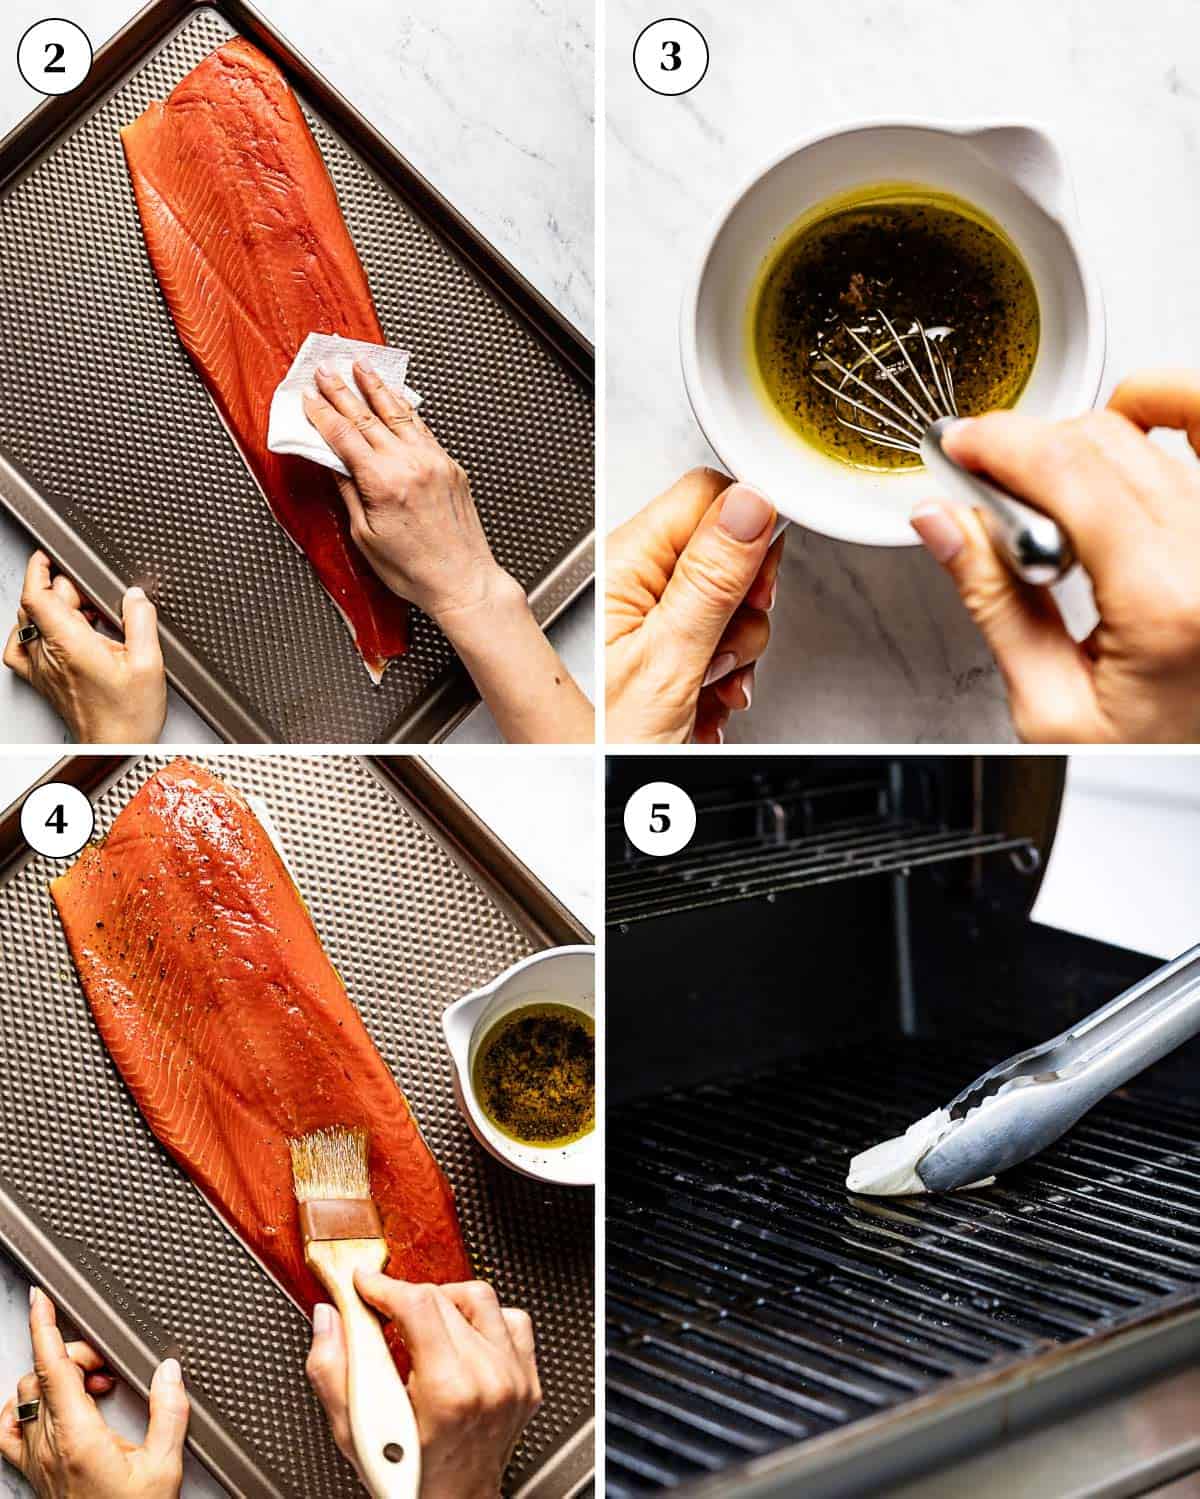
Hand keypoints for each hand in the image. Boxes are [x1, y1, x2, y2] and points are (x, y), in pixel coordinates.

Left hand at [0, 1288, 187, 1498]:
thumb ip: (169, 1412)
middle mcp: (48, 1448)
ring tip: (91, 1391)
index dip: (44, 1327)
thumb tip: (169, 1371)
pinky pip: (10, 1430)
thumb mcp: (164, 1467)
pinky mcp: (33, 1473)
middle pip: (43, 1376)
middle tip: (108, 1370)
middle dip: (75, 1358)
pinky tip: (52, 1411)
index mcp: (78, 1438)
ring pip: (25, 1398)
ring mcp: (36, 1461)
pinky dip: (25, 1409)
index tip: (41, 1300)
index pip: (52, 1368)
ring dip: (55, 1382)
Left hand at [3, 553, 164, 742]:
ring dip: (51, 610)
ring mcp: (41, 669)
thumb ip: (141, 621)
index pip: (37, 595)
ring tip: (82, 614)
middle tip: (93, 597)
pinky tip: (53, 633)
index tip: (50, 557)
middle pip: (37, 605)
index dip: (40, 569)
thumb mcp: (150, 663)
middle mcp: (48, 655)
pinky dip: (31, 633)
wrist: (115, 747)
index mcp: (70, 644)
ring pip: (29, 623)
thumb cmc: (129, 716)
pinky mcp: (42, 680)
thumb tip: (135, 596)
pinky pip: (21, 648)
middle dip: (62, 590)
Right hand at [302, 362, 513, 624]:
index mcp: (384, 482)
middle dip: (343, 390)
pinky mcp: (451, 467)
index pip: (344, 436)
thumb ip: (350, 493)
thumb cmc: (416, 570)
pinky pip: (423, 429)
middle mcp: (412, 465)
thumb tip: (335, 464)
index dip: (323, 413)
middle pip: (368, 417)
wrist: (463, 581)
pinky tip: (396, 398)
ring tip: (361, 367)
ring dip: (377, 388)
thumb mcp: (366, 536)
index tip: (308, 397)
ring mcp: (435, 462)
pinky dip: (406, 409)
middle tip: (325, 370)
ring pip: (400, 414)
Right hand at [306, 1278, 540, 1498]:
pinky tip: (464, 1337)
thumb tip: (329, 1320)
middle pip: (443, 1299)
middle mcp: (488, 1379)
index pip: (418, 1304)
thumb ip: (332, 1371)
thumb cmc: (408, 1478)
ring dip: (446, 1302)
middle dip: (406, 1300)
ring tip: (424, 1325)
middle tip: (385, 1315)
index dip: (384, 1286)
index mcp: (448, 1391)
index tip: (366, 1284)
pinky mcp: (527, 1379)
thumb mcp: (353, 1434)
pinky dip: (485, 1319)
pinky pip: (512, 1320)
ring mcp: (513, 1378)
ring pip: (479, 1299)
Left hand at [606, 468, 782, 742]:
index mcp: (623, 566)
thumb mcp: (671, 660)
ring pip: (730, 602)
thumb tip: (750, 504)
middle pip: (726, 551)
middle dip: (744, 605)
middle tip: (722, 649)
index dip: (749, 531)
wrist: (587, 802)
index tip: (757, 580)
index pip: (706, 496)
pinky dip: (722, 676)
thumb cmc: (601, 748)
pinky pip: (718, 641)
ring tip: (704, 687)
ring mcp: (646, 619)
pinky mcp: (661, 650)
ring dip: (735, 651)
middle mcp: (630, 584)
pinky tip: (702, 702)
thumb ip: (714, 577)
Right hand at [910, 370, 1199, 741]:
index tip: (960, 446)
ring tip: (1052, 495)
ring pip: (1152, 434)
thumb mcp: (1050, 705)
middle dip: (1029, 454)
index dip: (1000, 446)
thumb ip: (993, 603)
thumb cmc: (1154, 757)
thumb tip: (941, 523)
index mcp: (1166, 604)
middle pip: (1105, 445)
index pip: (1071, 476)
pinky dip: (1171, 407)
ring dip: (1084, 444)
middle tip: (988, 493)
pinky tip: (1131, 417)